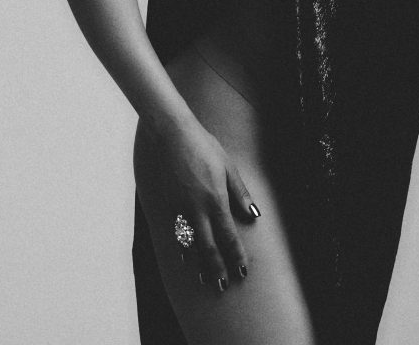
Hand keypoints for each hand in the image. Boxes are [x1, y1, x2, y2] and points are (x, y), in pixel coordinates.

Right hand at [155, 117, 260, 290]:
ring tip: (205, 278)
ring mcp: (179, 208)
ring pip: (190, 243)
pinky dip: (181, 247)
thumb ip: (240, 193)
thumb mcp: (228, 166)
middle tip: (222, 286)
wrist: (171, 134)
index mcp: (215, 199)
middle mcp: (197, 208)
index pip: (228, 236)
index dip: (236, 256)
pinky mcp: (165, 204)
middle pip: (208, 247)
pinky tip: (184, 257)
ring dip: (199, 263)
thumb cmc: (202, 146)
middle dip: (217, 268)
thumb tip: (253, 215)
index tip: (242, 271)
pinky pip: (174, 231)